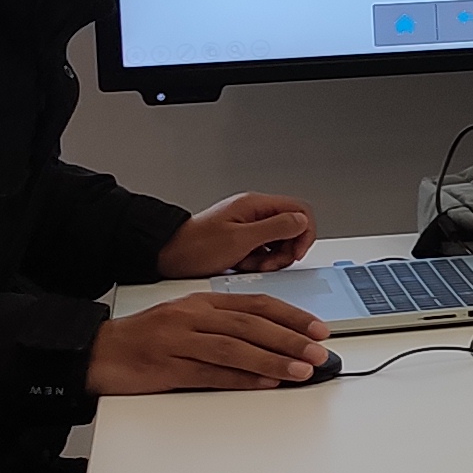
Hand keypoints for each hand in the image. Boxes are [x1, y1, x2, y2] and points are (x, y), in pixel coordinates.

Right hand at [86, 289, 329, 393]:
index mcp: (201, 301)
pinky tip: (266, 382)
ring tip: (301, 369)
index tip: (318, 328)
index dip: (291, 316)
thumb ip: (225, 326)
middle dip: (290, 338)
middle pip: (251, 325)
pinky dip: (241, 378)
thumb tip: (272, 343)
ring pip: (235, 348)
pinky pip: (211, 373)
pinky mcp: (167, 367)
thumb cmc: (146, 338)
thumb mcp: (187, 320)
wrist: (97, 351)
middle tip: (319, 350)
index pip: (257, 304)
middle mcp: (193, 317)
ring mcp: (179, 341)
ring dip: (273, 359)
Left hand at [160, 192, 317, 276]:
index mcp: (256, 205)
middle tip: (270, 264)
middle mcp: (254, 213)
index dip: (304, 233)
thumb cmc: (195, 246)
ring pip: (279, 242)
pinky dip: (259, 263)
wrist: (168, 256)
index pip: (299, 210)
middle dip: (286, 250)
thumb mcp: (240, 239)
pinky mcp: (242, 241)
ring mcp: (248, 227)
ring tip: (253, 266)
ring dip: (272, 259)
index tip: (296, 252)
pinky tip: (244, 266)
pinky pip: (264, 252)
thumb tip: (302, 221)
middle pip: (291, 228)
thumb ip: (275, 228)